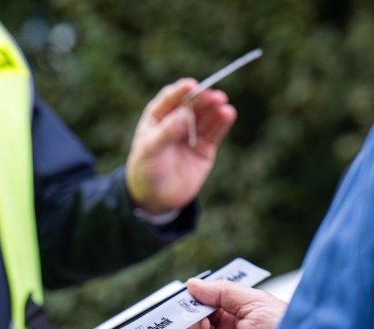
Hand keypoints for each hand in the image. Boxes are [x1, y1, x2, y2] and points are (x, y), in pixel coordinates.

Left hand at [126, 78, 236, 214]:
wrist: (155, 198)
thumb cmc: (146, 170)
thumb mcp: (150, 150)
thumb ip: (167, 132)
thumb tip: (186, 113)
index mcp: (158, 117)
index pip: (170, 99)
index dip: (181, 91)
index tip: (191, 85)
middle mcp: (176, 122)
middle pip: (191, 105)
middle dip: (201, 98)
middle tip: (211, 94)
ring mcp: (192, 134)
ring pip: (205, 117)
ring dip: (214, 108)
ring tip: (221, 101)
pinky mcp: (204, 149)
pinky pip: (214, 133)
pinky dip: (222, 122)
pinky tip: (228, 113)